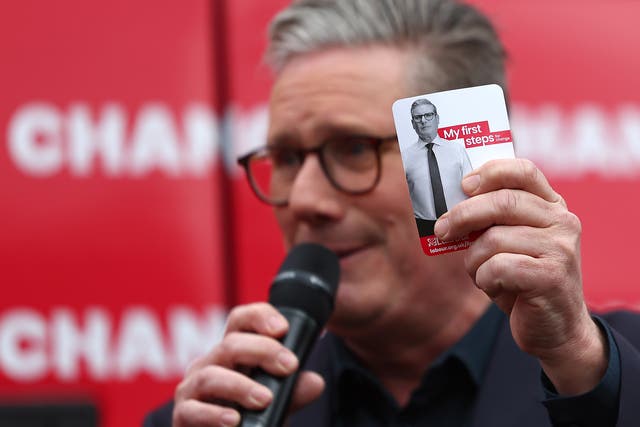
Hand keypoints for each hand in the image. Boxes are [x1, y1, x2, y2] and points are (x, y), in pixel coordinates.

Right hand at [172, 302, 323, 426]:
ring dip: (240, 386)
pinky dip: (213, 414)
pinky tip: (234, 419)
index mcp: (233, 353)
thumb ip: (294, 392)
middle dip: (262, 351)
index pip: (241, 321)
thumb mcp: (276, 403)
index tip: (283, 329)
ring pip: (211, 375)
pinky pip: (192, 410)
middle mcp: (210, 364)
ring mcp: (193, 388)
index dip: (260, 317)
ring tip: (265, 399)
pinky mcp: (182, 416)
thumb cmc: (250, 418)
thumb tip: (314, 382)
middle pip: (230, 343)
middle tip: (288, 366)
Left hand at [434, 158, 606, 394]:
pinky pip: (497, 268)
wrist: (556, 328)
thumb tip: (448, 208)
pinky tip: (494, 288)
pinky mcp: (551, 277)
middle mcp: (562, 221)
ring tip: (482, 274)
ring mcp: (560, 248)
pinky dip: (484, 279)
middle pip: (502, 202)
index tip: (463, 185)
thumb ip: (492, 222)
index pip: (524, 171)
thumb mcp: (509, 243)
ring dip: (474, 260)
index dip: (490, 172)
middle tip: (442, 229)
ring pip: (493, 239)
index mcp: (552, 206)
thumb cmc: (523, 280)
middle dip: (463, 215)